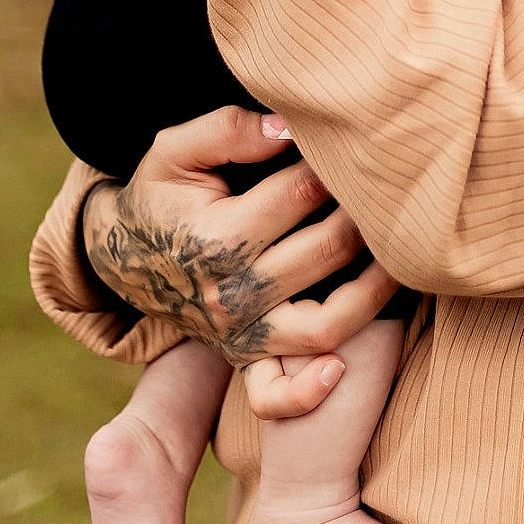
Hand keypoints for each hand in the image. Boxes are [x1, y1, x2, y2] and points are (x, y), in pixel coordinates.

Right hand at [80, 105, 398, 367]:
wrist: (123, 254)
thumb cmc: (162, 192)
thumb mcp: (176, 149)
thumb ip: (229, 130)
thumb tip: (288, 128)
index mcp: (217, 238)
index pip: (302, 192)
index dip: (334, 163)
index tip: (350, 146)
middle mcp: (231, 294)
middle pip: (328, 248)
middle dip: (366, 211)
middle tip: (387, 187)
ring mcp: (239, 333)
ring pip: (326, 323)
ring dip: (375, 288)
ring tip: (401, 254)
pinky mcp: (243, 358)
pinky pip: (275, 395)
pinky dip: (309, 391)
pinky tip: (341, 365)